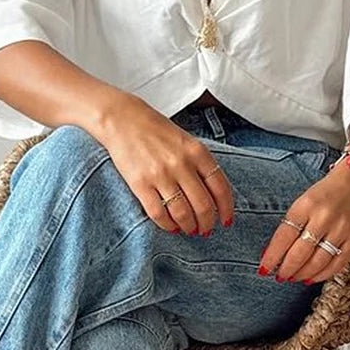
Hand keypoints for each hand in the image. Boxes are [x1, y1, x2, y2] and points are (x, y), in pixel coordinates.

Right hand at [98, 94, 234, 233]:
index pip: (220, 188)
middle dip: (207, 223)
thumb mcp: (186, 142)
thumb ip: (200, 165)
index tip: (225, 221)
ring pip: (182, 213)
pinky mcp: (140, 184)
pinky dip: (168, 225)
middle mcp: (181, 164)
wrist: (123, 120)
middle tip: (205, 230)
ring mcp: (160, 175)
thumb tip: (213, 197)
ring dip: (189, 226)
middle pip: (203, 205)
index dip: (226, 209)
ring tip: (189, 230)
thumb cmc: (156, 131)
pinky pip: (158, 213)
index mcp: (197, 152)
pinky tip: (171, 226)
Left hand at [258, 160, 349, 282]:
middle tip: (279, 276)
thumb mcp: (303, 202)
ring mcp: (342, 229)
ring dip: (302, 274)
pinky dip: (322, 275)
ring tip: (292, 278)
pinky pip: (337, 264)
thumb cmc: (326, 193)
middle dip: (286, 269)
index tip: (263, 269)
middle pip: (300, 253)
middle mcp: (324, 217)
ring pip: (318, 262)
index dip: (272, 257)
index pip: (284, 237)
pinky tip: (311, 278)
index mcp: (306, 205)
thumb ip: (290, 226)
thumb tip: (272, 254)